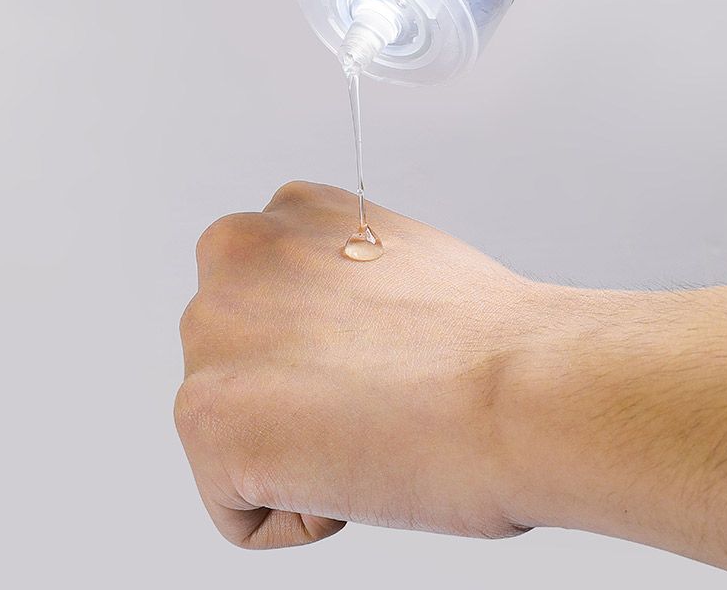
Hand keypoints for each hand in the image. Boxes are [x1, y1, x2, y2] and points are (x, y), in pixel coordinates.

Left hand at [174, 181, 543, 547]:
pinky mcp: (204, 418)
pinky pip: (236, 504)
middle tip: (374, 395)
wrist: (523, 387)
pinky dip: (297, 513)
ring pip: (233, 428)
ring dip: (295, 448)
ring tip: (369, 428)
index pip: (263, 298)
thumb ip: (338, 276)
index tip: (371, 357)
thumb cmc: (489, 338)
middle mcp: (234, 256)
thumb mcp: (399, 257)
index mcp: (288, 213)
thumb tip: (324, 328)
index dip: (321, 345)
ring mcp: (210, 335)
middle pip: (237, 359)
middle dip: (293, 391)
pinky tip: (355, 471)